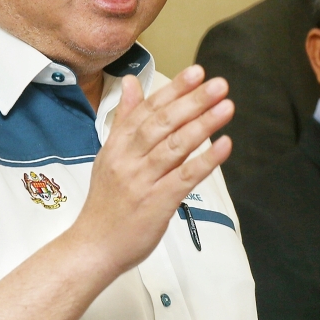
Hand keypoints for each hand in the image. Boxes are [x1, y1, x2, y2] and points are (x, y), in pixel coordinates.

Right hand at [68, 64, 233, 276]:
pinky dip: (205, 161)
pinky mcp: (157, 203)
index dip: (174, 89)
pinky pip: (184, 178)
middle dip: (192, 101)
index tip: (196, 72)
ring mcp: (142, 181)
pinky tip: (224, 145)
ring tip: (226, 106)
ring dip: (203, 124)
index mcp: (118, 145)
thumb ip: (124, 118)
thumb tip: (131, 83)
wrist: (93, 246)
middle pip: (163, 123)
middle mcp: (129, 159)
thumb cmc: (106, 203)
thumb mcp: (109, 154)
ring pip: (175, 147)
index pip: (148, 109)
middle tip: (218, 84)